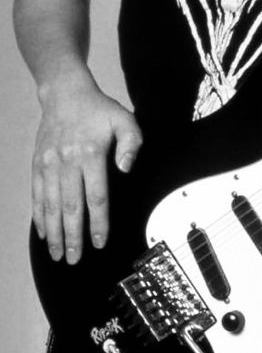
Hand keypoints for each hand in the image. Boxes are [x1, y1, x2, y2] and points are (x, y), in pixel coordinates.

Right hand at [32, 75, 141, 264]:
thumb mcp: (125, 120)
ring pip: (51, 204)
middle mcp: (68, 161)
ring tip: (59, 254)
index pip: (96, 196)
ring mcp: (50, 164)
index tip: (99, 242)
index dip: (98, 222)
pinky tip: (44, 233)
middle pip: (71, 206)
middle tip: (76, 259)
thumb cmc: (98, 109)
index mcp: (91, 153)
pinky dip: (39, 216)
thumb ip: (131, 144)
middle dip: (73, 236)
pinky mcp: (38, 164)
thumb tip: (126, 168)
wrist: (64, 93)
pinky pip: (37, 195)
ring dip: (55, 232)